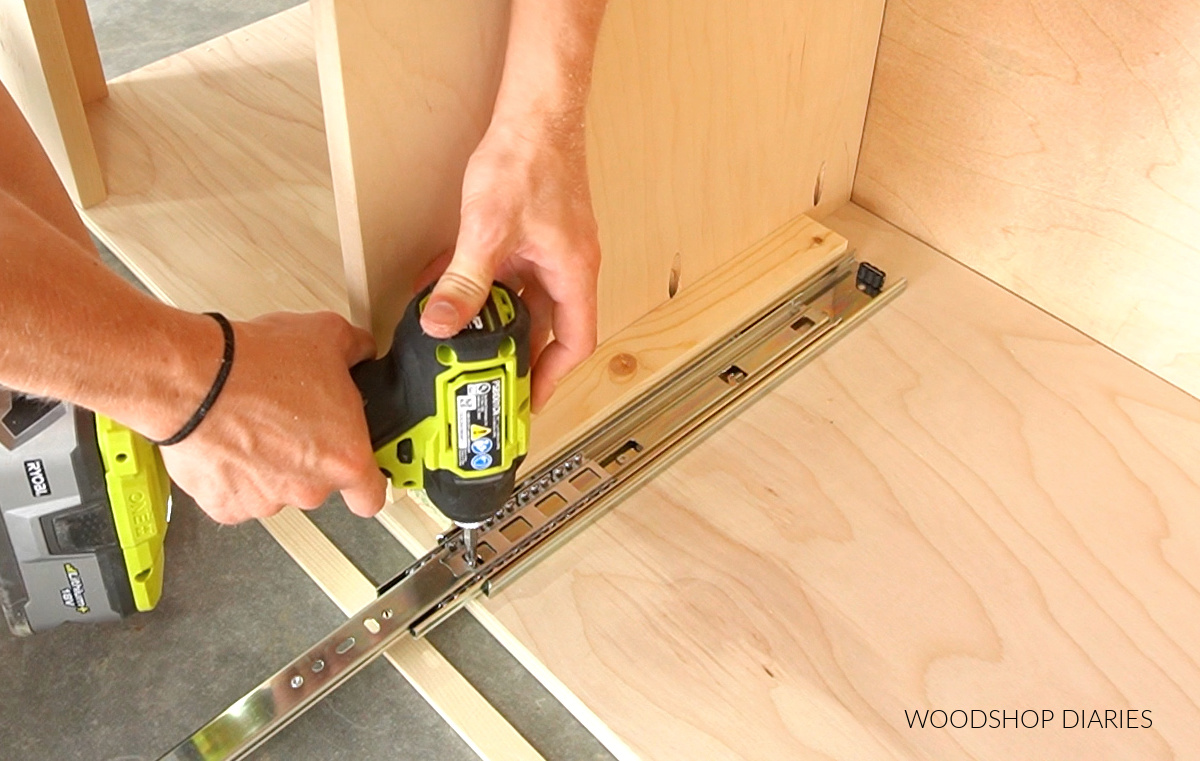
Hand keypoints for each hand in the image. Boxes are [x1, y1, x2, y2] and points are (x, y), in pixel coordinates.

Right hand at [158, 312, 386, 524]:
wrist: (192, 379)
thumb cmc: (254, 365)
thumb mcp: (328, 335)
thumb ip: (357, 350)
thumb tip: (361, 352)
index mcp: (345, 458)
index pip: (371, 497)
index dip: (366, 482)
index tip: (356, 469)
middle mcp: (309, 489)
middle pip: (319, 485)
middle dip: (308, 458)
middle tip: (291, 421)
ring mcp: (266, 502)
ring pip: (277, 488)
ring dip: (271, 465)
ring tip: (255, 423)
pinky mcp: (226, 506)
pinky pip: (238, 494)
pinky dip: (234, 474)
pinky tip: (229, 440)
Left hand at [418, 115, 600, 410]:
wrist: (535, 111)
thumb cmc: (531, 160)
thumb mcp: (489, 230)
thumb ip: (464, 282)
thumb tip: (441, 323)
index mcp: (573, 274)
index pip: (575, 342)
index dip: (554, 376)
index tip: (528, 398)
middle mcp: (567, 266)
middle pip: (546, 325)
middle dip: (515, 353)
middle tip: (485, 377)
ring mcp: (549, 249)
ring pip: (522, 299)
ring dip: (492, 318)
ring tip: (460, 340)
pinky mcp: (530, 233)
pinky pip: (507, 272)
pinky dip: (480, 285)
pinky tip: (445, 289)